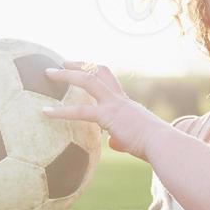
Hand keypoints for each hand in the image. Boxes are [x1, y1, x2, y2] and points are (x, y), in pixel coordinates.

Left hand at [40, 61, 168, 161]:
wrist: (163, 145)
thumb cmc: (153, 146)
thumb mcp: (135, 139)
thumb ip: (121, 139)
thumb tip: (112, 143)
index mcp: (126, 103)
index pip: (108, 80)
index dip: (94, 71)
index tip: (81, 68)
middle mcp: (119, 99)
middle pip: (97, 71)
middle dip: (79, 64)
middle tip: (61, 62)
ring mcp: (114, 105)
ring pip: (87, 81)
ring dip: (66, 75)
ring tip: (47, 73)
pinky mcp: (109, 116)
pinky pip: (80, 111)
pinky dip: (61, 111)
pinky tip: (46, 112)